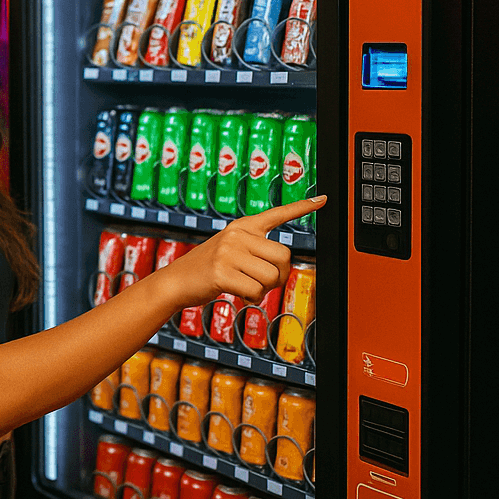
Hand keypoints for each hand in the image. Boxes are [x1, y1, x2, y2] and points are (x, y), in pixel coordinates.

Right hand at [167, 196, 326, 308]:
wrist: (176, 281)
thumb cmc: (207, 269)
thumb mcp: (229, 250)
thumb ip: (254, 251)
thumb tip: (281, 267)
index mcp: (242, 226)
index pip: (277, 214)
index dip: (301, 208)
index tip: (323, 200)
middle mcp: (237, 235)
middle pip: (284, 256)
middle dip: (279, 276)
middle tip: (263, 281)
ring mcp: (228, 252)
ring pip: (271, 276)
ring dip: (264, 289)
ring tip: (246, 286)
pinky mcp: (221, 272)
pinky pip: (256, 291)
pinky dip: (252, 298)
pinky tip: (238, 293)